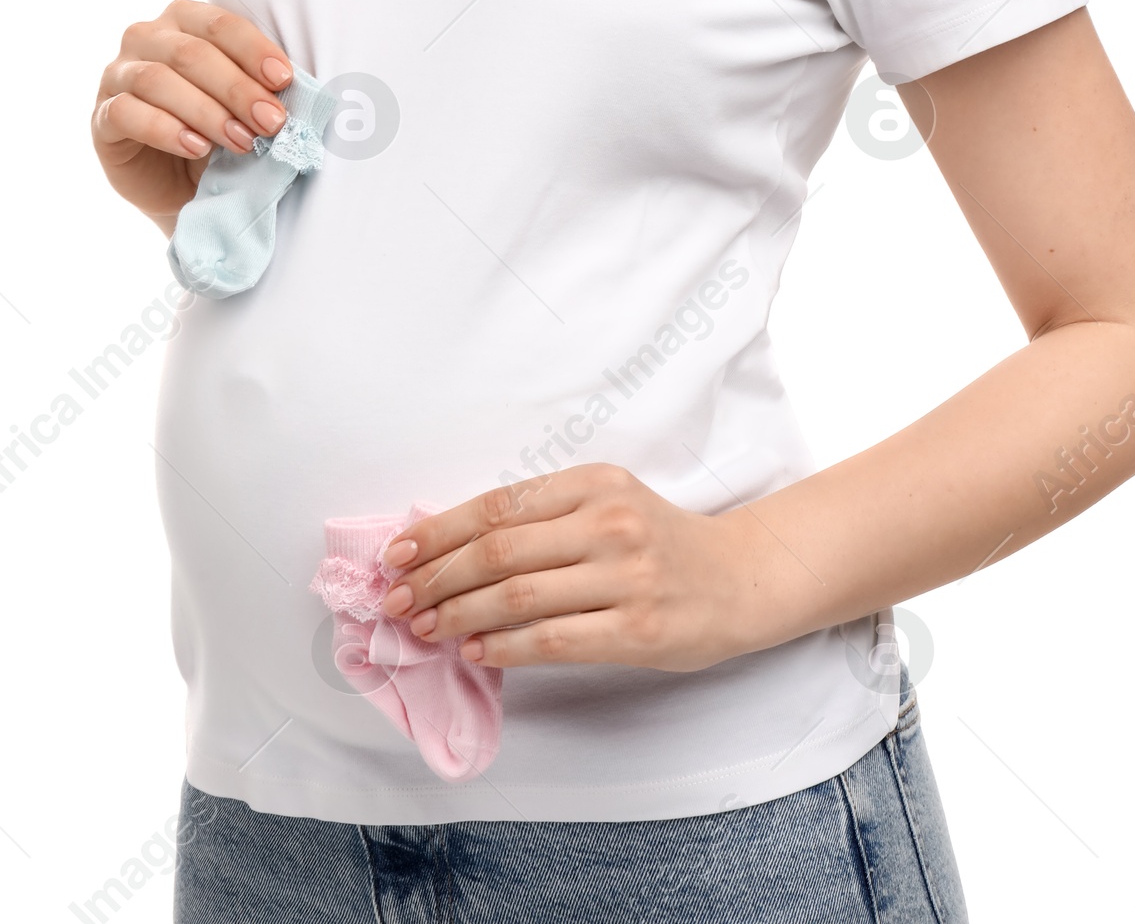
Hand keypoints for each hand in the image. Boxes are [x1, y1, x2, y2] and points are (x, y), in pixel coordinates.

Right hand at [91, 0, 294, 224]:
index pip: (219, 24)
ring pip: (158, 80)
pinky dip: (165, 130)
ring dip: (207, 112)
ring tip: (242, 141)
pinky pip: (126, 113)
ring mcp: (117, 75)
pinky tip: (197, 148)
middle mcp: (145, 37)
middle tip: (271, 121)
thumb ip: (258, 85)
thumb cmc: (219, 129)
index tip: (284, 79)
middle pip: (191, 53)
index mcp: (183, 19)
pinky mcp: (101, 117)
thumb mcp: (243, 103)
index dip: (253, 50)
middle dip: (237, 89)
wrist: (182, 183)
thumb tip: (290, 89)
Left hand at [374, 464, 760, 673]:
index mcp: (594, 482)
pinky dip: (504, 647)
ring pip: (518, 597)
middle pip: (500, 551)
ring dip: (459, 616)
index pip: (499, 505)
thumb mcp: (607, 503)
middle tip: (396, 600)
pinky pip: (552, 640)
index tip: (397, 554)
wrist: (739, 578)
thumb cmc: (658, 542)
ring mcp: (626, 577)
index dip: (440, 531)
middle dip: (435, 578)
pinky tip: (475, 651)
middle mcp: (609, 522)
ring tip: (425, 628)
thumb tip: (451, 547)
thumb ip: (543, 518)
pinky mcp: (636, 630)